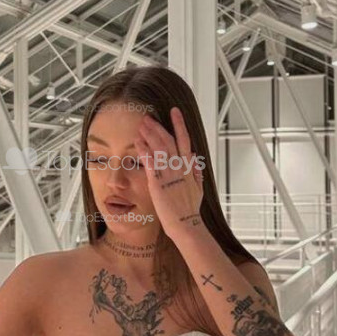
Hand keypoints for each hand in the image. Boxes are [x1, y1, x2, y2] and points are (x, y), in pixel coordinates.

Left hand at [134, 107, 204, 240]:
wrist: (185, 224)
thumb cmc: (190, 209)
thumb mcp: (198, 188)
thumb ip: (196, 171)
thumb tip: (194, 156)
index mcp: (189, 167)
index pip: (185, 140)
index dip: (179, 124)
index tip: (174, 111)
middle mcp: (179, 167)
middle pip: (168, 140)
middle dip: (157, 127)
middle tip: (148, 117)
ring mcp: (168, 174)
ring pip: (158, 147)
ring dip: (149, 134)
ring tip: (141, 124)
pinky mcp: (157, 182)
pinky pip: (150, 161)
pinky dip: (144, 149)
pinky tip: (138, 141)